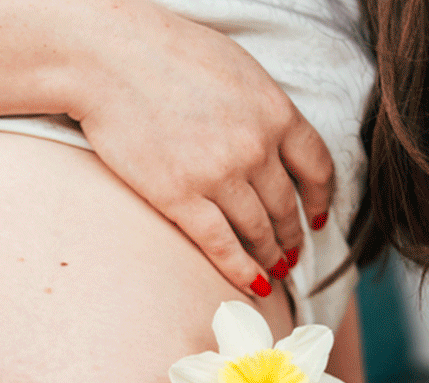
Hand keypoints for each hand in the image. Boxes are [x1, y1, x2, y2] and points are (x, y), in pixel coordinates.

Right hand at [71, 3, 334, 296]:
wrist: (108, 59)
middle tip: (291, 254)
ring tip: (273, 271)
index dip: (320, 198)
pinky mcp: (180, 197)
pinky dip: (241, 270)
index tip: (318, 217)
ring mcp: (219, 175)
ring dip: (269, 256)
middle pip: (286, 206)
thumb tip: (272, 136)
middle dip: (291, 236)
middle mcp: (255, 147)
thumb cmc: (164, 52)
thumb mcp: (235, 67)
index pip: (316, 167)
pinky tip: (252, 284)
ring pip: (258, 230)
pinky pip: (222, 245)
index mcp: (275, 111)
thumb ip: (261, 107)